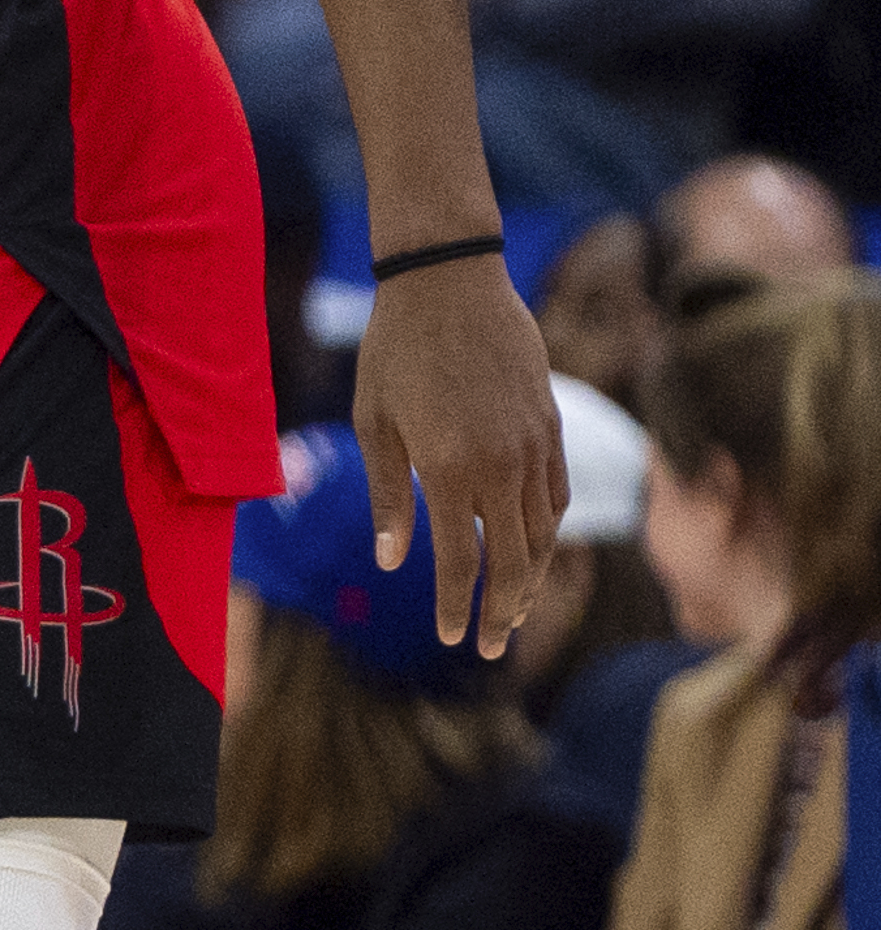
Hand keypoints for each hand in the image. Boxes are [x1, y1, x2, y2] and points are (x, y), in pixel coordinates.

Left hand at [354, 251, 566, 653]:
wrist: (448, 282)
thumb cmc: (394, 350)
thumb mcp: (374, 422)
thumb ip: (387, 496)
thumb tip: (392, 563)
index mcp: (449, 470)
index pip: (460, 561)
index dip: (456, 605)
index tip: (450, 638)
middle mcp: (500, 467)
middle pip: (512, 561)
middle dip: (502, 611)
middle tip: (489, 647)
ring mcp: (533, 447)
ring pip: (543, 533)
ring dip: (531, 578)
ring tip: (513, 610)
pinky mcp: (550, 426)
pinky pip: (556, 494)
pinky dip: (548, 530)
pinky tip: (534, 548)